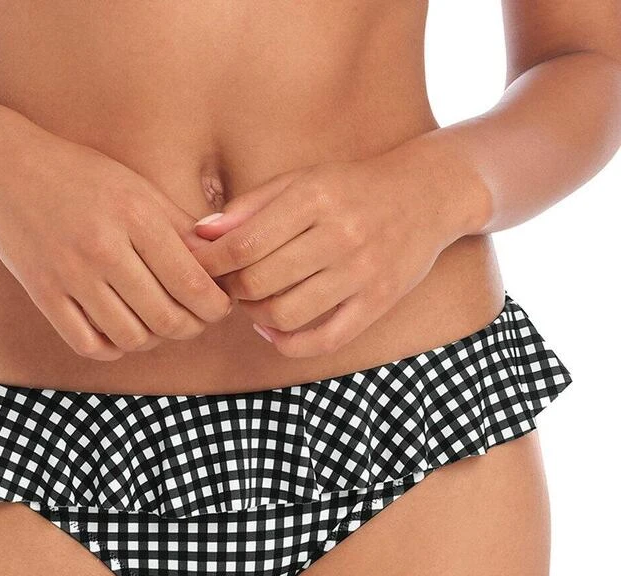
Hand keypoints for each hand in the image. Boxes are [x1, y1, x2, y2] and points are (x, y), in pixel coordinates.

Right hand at [0, 120, 231, 360]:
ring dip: (155, 340)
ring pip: (131, 337)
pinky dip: (113, 347)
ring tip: (158, 324)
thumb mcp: (138, 187)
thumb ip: (180, 226)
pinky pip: (89, 344)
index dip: (216, 307)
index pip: (193, 283)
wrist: (5, 169)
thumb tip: (222, 262)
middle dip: (192, 327)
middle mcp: (104, 248)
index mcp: (135, 217)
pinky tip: (121, 331)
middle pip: (167, 318)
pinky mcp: (43, 294)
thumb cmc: (82, 176)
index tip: (219, 307)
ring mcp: (70, 275)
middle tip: (195, 320)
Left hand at [190, 149, 468, 357]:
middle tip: (227, 285)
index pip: (243, 244)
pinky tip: (273, 331)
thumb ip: (249, 207)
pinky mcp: (378, 302)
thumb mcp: (300, 181)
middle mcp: (339, 235)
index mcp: (314, 198)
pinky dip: (288, 344)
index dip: (210, 264)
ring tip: (251, 303)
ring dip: (254, 316)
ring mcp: (362, 272)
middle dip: (230, 289)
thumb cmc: (350, 188)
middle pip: (258, 282)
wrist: (426, 194)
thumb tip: (200, 236)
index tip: (198, 268)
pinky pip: (324, 340)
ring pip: (285, 314)